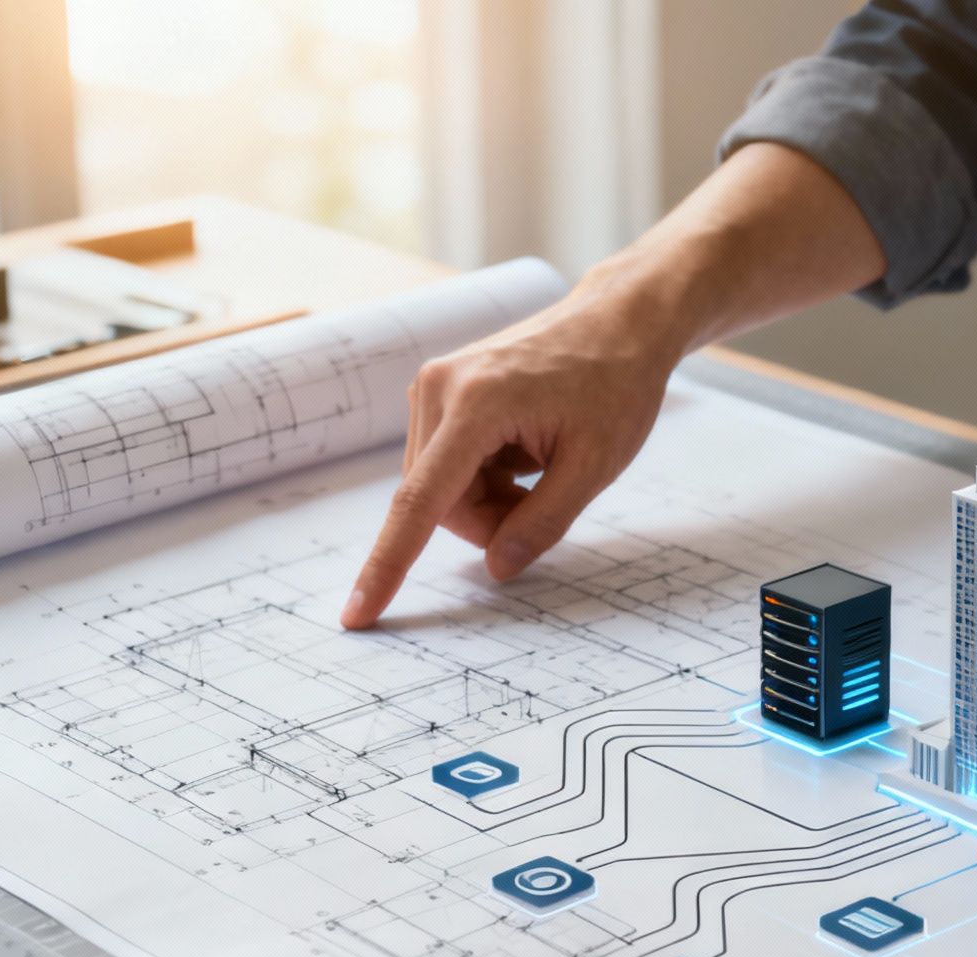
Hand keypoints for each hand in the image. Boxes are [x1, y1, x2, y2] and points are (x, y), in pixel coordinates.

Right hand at [339, 142, 885, 629]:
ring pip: (441, 488)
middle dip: (488, 521)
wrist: (618, 321)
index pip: (420, 503)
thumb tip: (496, 569)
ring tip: (541, 467)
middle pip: (437, 502)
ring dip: (489, 500)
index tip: (358, 614)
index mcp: (475, 405)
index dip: (389, 565)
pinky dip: (485, 477)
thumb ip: (542, 524)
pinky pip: (447, 465)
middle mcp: (438, 389)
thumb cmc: (615, 384)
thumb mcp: (594, 465)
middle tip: (547, 499)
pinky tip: (525, 451)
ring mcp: (433, 386)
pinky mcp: (439, 390)